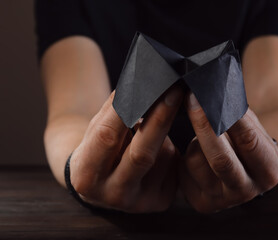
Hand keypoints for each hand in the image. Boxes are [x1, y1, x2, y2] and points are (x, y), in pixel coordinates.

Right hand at [69, 85, 182, 212]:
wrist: (103, 184)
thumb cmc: (98, 149)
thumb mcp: (95, 129)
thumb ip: (114, 110)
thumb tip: (141, 82)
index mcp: (87, 177)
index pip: (107, 137)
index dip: (126, 110)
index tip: (145, 86)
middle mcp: (113, 195)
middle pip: (142, 154)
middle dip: (160, 119)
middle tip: (174, 92)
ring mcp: (139, 203)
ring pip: (163, 157)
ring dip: (162, 135)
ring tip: (150, 131)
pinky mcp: (160, 202)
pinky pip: (174, 166)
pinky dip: (169, 150)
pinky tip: (158, 151)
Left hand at [179, 92, 277, 212]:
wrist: (241, 167)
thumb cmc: (245, 138)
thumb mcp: (250, 126)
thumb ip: (236, 113)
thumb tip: (211, 92)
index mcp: (268, 171)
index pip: (248, 140)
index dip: (229, 117)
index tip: (212, 94)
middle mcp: (247, 191)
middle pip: (221, 159)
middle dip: (204, 125)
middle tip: (191, 99)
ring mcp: (223, 200)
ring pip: (197, 162)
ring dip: (195, 139)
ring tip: (204, 134)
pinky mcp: (202, 202)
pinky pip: (185, 170)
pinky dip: (187, 153)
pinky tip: (197, 152)